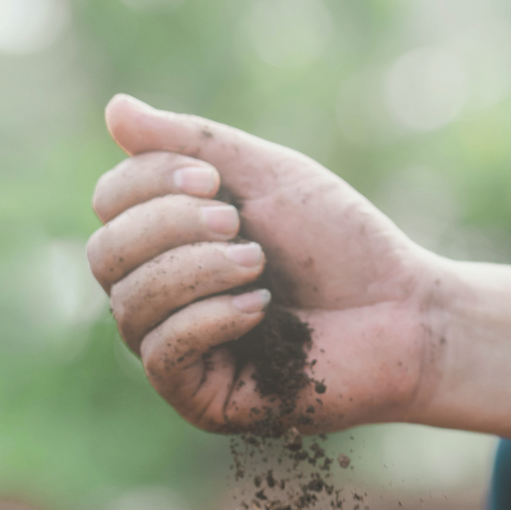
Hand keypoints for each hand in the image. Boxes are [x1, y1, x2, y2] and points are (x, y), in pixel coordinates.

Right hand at [87, 94, 440, 433]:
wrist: (404, 312)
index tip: (212, 180)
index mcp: (173, 243)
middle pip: (106, 256)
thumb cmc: (344, 246)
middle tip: (238, 225)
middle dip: (167, 228)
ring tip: (257, 264)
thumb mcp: (269, 177)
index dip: (145, 184)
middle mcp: (166, 299)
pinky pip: (163, 356)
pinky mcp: (205, 399)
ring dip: (193, 272)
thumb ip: (193, 144)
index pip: (109, 207)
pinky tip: (260, 307)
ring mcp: (182, 353)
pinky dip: (206, 320)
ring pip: (129, 305)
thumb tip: (113, 110)